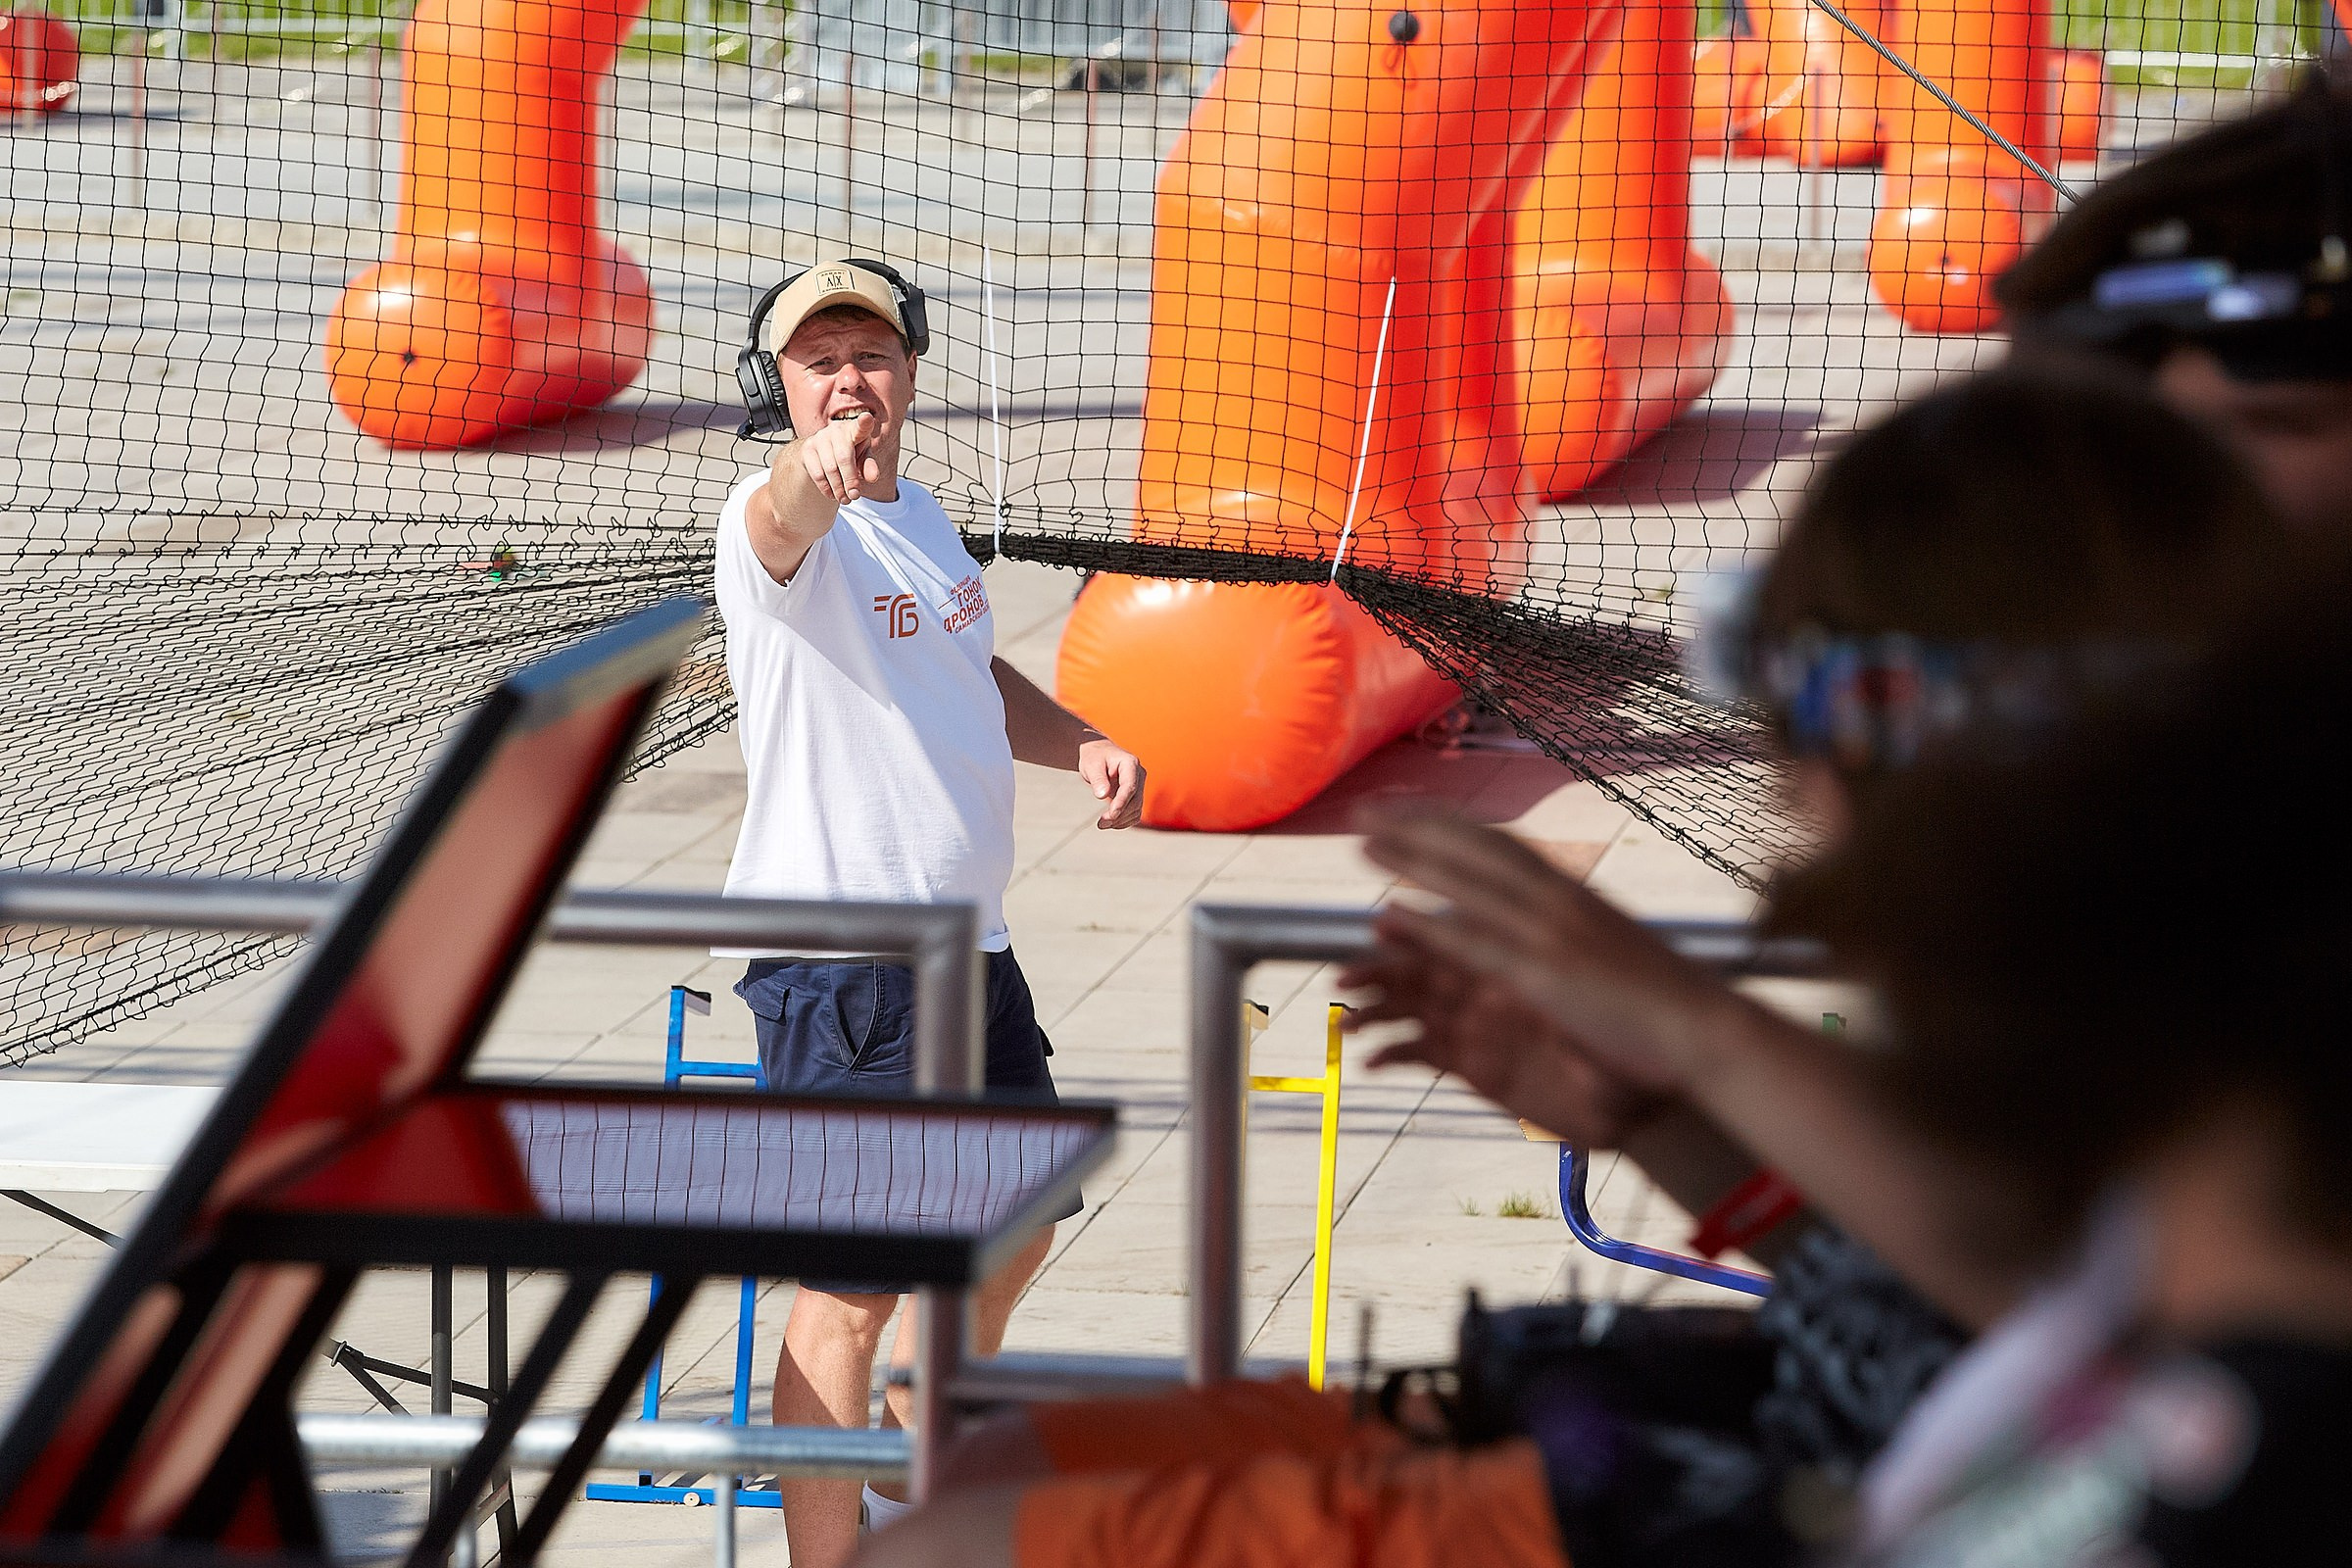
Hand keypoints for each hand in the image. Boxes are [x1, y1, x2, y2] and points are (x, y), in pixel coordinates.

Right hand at [786, 410, 880, 503]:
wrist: (822, 454)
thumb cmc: (848, 453)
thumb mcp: (862, 460)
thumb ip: (869, 467)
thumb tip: (873, 478)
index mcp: (855, 430)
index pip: (861, 426)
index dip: (864, 422)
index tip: (867, 418)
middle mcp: (837, 430)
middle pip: (844, 458)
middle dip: (850, 480)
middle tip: (854, 496)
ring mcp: (820, 437)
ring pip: (829, 468)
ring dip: (838, 488)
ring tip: (844, 499)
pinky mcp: (807, 448)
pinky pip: (817, 473)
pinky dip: (826, 488)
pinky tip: (832, 495)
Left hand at [1077, 738, 1145, 828]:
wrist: (1098, 753)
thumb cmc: (1095, 757)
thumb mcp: (1091, 765)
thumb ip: (1097, 779)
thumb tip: (1103, 795)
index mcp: (1130, 763)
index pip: (1130, 786)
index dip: (1122, 802)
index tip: (1111, 815)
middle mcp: (1138, 775)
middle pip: (1135, 801)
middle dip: (1119, 815)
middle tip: (1101, 823)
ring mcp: (1138, 785)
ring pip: (1136, 809)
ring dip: (1121, 820)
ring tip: (1102, 824)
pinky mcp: (1135, 795)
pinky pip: (1134, 812)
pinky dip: (1124, 821)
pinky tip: (1110, 823)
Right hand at [1340, 927, 1672, 1146]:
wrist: (1661, 1097)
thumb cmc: (1635, 1032)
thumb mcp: (1574, 996)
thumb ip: (1515, 968)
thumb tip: (1470, 936)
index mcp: (1516, 949)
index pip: (1453, 924)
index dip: (1413, 923)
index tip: (1378, 923)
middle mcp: (1494, 980)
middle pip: (1422, 964)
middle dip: (1380, 968)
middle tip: (1343, 975)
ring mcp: (1485, 1024)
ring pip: (1415, 1008)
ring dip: (1378, 1009)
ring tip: (1347, 1021)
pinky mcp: (1481, 1068)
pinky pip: (1425, 1054)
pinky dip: (1394, 1054)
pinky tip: (1370, 1061)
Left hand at [1354, 802, 1738, 1100]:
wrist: (1707, 1033)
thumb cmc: (1669, 1003)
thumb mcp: (1616, 952)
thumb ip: (1581, 935)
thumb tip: (1563, 925)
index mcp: (1576, 893)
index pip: (1501, 845)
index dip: (1449, 827)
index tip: (1409, 814)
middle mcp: (1559, 901)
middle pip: (1473, 850)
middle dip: (1416, 828)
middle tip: (1364, 812)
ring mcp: (1550, 934)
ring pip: (1465, 884)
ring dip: (1410, 860)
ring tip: (1361, 844)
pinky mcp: (1543, 974)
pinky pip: (1474, 941)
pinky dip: (1429, 924)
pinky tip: (1390, 914)